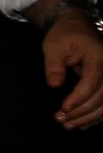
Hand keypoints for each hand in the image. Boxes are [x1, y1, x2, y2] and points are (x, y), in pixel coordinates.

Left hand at [41, 10, 102, 129]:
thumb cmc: (64, 35)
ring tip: (68, 125)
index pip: (92, 82)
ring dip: (88, 117)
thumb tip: (54, 85)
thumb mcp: (53, 46)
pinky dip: (95, 115)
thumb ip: (54, 65)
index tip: (64, 108)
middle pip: (101, 96)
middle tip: (61, 120)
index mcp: (98, 57)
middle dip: (82, 111)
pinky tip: (82, 124)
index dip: (79, 97)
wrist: (77, 27)